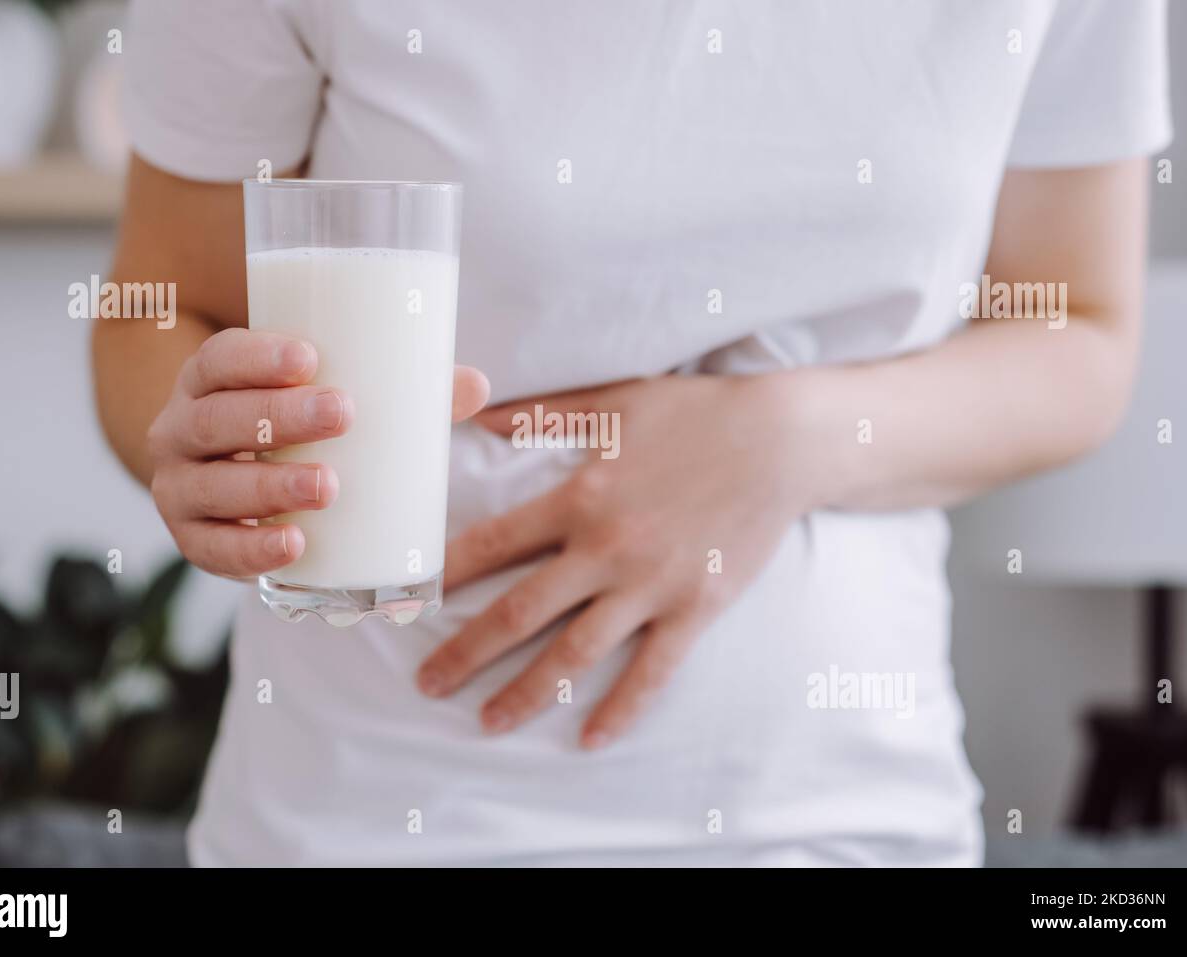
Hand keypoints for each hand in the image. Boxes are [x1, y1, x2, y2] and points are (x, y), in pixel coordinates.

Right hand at [147, 327, 488, 578]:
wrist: (226, 478)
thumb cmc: (291, 425)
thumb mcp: (330, 397)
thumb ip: (399, 389)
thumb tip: (476, 385)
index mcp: (210, 380)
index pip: (219, 358)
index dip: (257, 356)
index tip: (310, 358)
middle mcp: (180, 429)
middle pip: (218, 419)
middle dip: (279, 417)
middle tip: (342, 415)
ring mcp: (180, 488)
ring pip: (213, 486)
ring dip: (269, 486)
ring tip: (328, 486)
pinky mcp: (193, 540)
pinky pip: (211, 551)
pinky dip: (250, 551)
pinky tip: (293, 546)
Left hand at [416, 372, 829, 747]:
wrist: (781, 441)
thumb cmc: (694, 415)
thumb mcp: (613, 402)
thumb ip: (542, 413)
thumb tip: (479, 412)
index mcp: (577, 498)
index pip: (492, 545)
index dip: (443, 577)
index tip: (405, 603)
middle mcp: (604, 549)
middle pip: (519, 614)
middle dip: (466, 653)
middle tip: (426, 684)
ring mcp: (650, 586)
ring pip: (575, 654)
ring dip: (526, 693)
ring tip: (487, 723)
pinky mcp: (695, 609)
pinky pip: (652, 671)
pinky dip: (620, 709)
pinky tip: (590, 740)